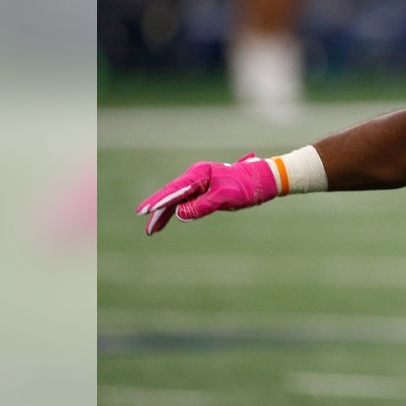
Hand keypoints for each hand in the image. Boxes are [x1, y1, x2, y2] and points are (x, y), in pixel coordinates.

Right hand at [136, 153, 277, 234]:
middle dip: (156, 209)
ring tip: (150, 230)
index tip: (145, 210)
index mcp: (200, 174)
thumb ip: (203, 205)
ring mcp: (198, 184)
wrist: (262, 181)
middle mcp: (196, 177)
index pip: (175, 189)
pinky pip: (183, 203)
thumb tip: (179, 214)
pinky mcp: (202, 192)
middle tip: (143, 222)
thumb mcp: (226, 197)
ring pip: (175, 200)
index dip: (159, 201)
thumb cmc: (246, 186)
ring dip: (163, 214)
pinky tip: (164, 224)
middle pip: (170, 194)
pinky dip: (174, 213)